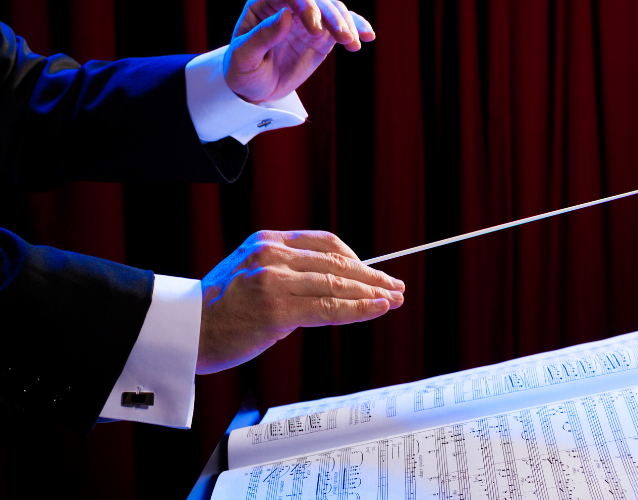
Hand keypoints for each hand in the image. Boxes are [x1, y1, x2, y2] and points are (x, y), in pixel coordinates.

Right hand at [197, 230, 403, 374]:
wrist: (185, 332)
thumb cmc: (220, 310)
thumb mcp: (251, 274)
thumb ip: (288, 273)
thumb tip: (334, 285)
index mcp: (267, 241)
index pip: (326, 243)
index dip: (356, 259)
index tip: (374, 274)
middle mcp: (272, 255)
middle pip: (337, 261)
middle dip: (372, 276)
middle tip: (396, 286)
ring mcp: (274, 281)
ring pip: (337, 284)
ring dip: (372, 293)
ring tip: (394, 300)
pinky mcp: (277, 310)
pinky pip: (328, 307)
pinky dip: (358, 309)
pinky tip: (378, 309)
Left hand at [224, 0, 375, 103]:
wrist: (253, 88)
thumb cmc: (242, 70)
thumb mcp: (244, 57)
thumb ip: (262, 37)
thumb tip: (286, 15)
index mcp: (265, 3)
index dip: (306, 6)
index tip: (315, 29)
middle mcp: (289, 5)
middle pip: (317, 1)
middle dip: (332, 16)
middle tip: (343, 37)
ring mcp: (308, 20)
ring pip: (333, 11)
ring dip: (347, 24)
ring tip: (353, 44)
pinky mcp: (321, 36)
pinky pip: (342, 27)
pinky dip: (357, 28)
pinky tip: (368, 36)